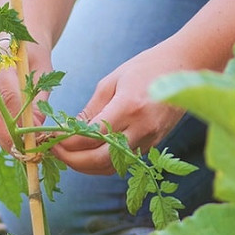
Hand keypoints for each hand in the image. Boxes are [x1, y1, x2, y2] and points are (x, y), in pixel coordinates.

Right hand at [0, 41, 53, 153]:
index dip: (19, 121)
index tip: (31, 140)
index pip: (7, 95)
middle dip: (6, 135)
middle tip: (21, 152)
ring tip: (17, 149)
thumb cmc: (32, 55)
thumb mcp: (44, 72)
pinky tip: (8, 138)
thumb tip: (36, 129)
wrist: (15, 40)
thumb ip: (39, 100)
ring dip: (0, 135)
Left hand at [53, 41, 191, 174]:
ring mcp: (150, 139)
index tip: (50, 137)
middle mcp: (141, 128)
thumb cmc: (146, 68)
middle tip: (53, 150)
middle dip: (72, 160)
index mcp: (129, 107)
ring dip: (85, 166)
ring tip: (67, 155)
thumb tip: (68, 131)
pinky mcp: (154, 145)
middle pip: (100, 159)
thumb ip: (91, 110)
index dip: (67, 141)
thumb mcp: (112, 81)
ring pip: (111, 167)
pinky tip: (87, 155)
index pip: (91, 135)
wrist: (184, 68)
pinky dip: (101, 163)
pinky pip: (123, 162)